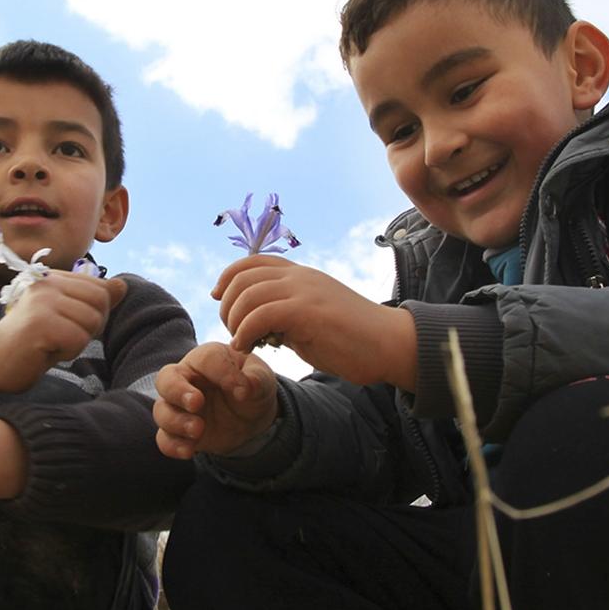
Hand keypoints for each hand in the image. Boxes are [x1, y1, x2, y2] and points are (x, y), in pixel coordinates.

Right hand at [0, 271, 127, 394]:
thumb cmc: (31, 341)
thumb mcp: (67, 316)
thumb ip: (93, 300)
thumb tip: (123, 286)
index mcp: (55, 277)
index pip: (101, 290)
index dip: (94, 314)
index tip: (66, 323)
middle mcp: (48, 282)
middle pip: (101, 303)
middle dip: (90, 327)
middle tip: (61, 336)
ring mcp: (43, 300)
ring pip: (91, 322)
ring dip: (77, 342)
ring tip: (50, 342)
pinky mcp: (40, 323)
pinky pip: (78, 339)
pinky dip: (67, 352)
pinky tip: (45, 351)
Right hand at [154, 342, 277, 458]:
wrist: (251, 416)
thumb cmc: (251, 386)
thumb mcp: (261, 378)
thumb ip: (255, 379)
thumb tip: (245, 388)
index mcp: (207, 359)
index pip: (206, 359)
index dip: (222, 373)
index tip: (242, 391)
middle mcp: (186, 380)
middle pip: (166, 379)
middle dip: (177, 391)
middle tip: (197, 403)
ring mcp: (179, 407)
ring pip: (161, 411)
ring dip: (176, 421)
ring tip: (198, 429)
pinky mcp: (179, 432)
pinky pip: (165, 439)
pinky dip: (173, 446)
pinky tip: (189, 451)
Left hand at [213, 255, 416, 389]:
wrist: (389, 344)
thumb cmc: (353, 339)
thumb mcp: (312, 320)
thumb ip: (286, 316)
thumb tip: (258, 325)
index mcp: (301, 275)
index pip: (252, 262)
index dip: (228, 277)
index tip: (219, 299)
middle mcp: (300, 277)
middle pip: (243, 277)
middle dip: (227, 305)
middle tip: (233, 332)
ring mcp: (304, 291)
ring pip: (248, 294)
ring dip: (234, 321)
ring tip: (241, 343)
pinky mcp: (308, 311)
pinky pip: (261, 315)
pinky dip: (245, 333)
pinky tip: (248, 348)